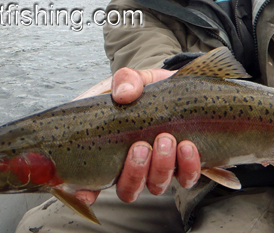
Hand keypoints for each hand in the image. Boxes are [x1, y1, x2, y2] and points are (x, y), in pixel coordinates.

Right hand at [75, 67, 201, 204]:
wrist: (185, 88)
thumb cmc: (152, 90)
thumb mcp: (137, 80)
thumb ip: (126, 81)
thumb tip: (123, 95)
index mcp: (113, 150)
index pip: (93, 181)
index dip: (86, 193)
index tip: (86, 193)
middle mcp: (135, 167)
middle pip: (127, 189)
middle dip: (134, 171)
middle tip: (142, 146)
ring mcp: (160, 169)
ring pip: (155, 186)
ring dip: (160, 166)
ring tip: (166, 139)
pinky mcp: (186, 166)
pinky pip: (187, 178)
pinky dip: (187, 165)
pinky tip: (188, 147)